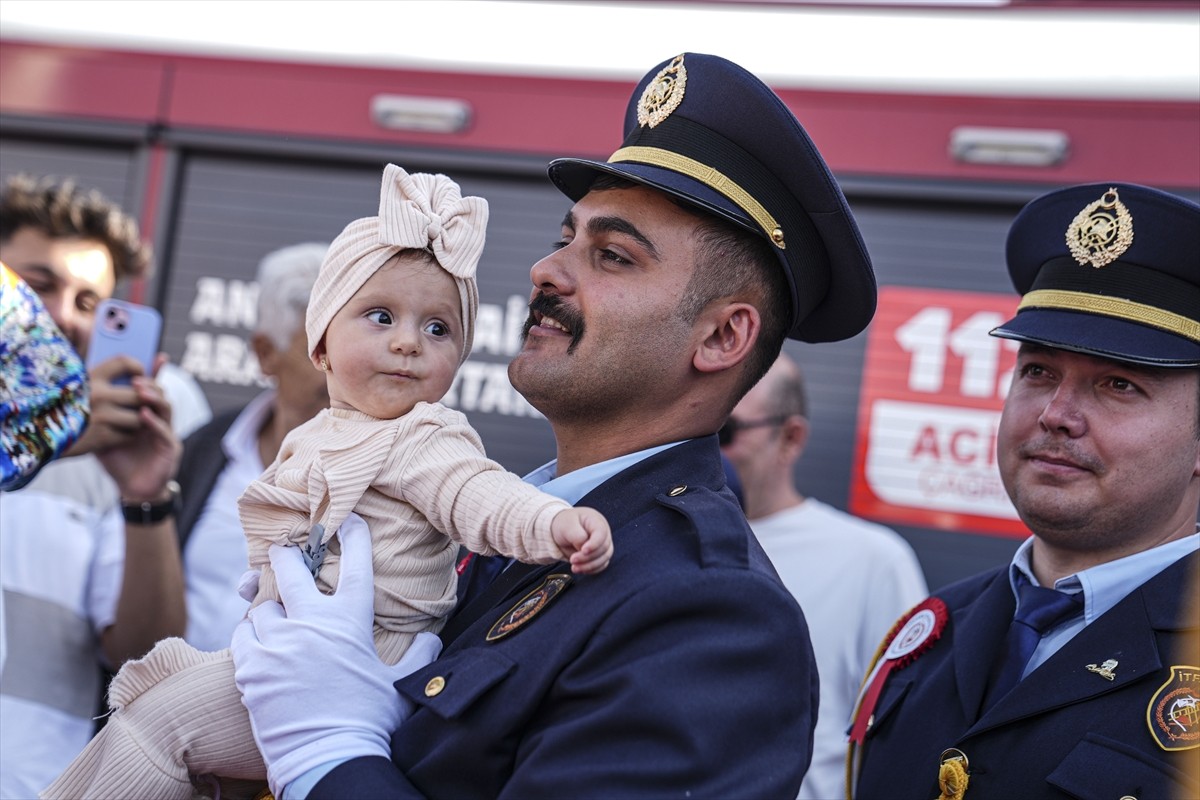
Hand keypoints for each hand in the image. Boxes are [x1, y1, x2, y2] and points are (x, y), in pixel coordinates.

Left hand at [83, 354, 181, 499]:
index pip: (151, 388)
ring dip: (154, 398)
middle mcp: (159, 419)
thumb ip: (101, 417)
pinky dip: (155, 422)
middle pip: (160, 394)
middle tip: (135, 378)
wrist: (132, 489)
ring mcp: (167, 432)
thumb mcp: (105, 434)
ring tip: (139, 391)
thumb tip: (79, 397)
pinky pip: (165, 431)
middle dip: (150, 383)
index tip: (153, 355)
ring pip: (167, 408)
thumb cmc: (119, 461)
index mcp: (145, 414)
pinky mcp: (171, 447)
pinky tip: (143, 416)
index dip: (154, 372)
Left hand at [231, 513, 441, 794]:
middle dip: (284, 556)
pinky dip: (248, 636)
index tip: (348, 521)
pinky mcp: (250, 669)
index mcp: (350, 621)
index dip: (353, 536)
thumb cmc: (371, 721)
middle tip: (282, 551)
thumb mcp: (400, 684)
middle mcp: (310, 624)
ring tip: (273, 619)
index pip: (354, 564)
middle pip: (289, 570)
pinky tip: (256, 643)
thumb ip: (419, 654)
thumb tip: (433, 638)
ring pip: (260, 607)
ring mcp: (277, 644)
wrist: (331, 759)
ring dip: (267, 609)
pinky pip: (241, 636)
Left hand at [551, 506, 612, 574]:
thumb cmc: (565, 523)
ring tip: (574, 568)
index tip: (583, 550)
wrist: (561, 530)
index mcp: (596, 521)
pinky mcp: (599, 556)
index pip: (601, 533)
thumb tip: (583, 549)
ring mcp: (602, 545)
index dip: (594, 544)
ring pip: (604, 559)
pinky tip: (580, 569)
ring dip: (589, 566)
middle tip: (573, 559)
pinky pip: (601, 565)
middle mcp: (603, 534)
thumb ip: (577, 536)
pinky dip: (591, 570)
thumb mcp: (567, 525)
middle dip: (588, 557)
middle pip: (603, 548)